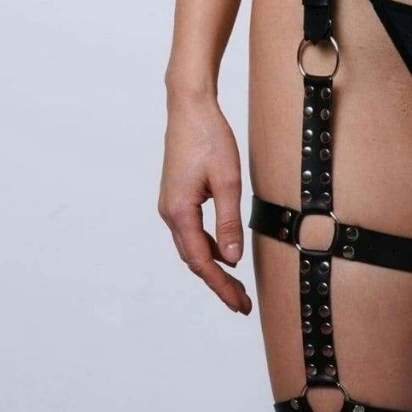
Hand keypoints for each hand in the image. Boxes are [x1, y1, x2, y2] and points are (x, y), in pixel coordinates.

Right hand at [158, 92, 252, 314]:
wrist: (189, 107)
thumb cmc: (208, 137)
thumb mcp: (227, 180)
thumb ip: (229, 221)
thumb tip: (232, 259)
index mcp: (179, 212)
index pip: (202, 261)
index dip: (221, 286)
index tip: (239, 305)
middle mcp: (170, 213)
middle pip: (195, 259)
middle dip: (218, 282)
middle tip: (242, 303)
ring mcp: (171, 204)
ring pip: (192, 246)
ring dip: (214, 265)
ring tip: (236, 283)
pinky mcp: (177, 196)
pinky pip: (192, 230)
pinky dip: (208, 245)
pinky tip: (225, 250)